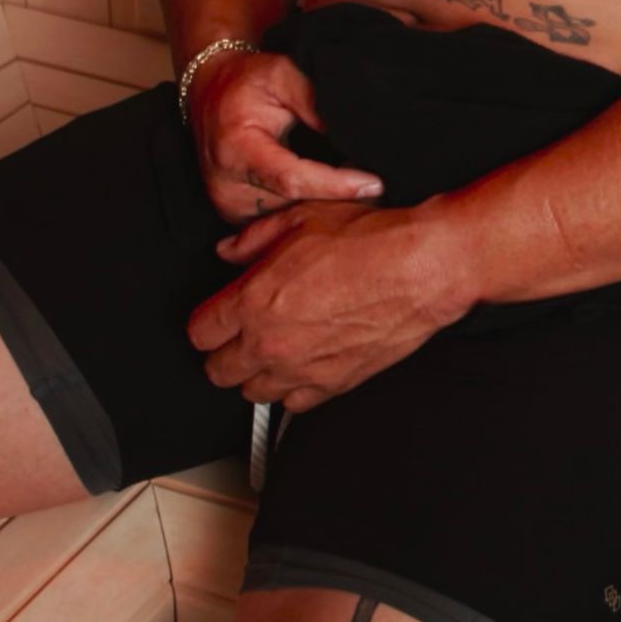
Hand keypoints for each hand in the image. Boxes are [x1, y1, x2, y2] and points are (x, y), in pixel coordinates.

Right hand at [187, 49, 382, 224]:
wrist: (210, 92)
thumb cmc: (248, 81)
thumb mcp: (281, 73)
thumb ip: (313, 98)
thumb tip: (349, 128)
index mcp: (236, 150)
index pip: (292, 179)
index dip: (335, 185)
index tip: (373, 183)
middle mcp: (226, 185)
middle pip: (294, 203)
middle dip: (337, 195)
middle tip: (375, 180)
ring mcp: (229, 205)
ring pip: (290, 215)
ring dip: (322, 203)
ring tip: (353, 180)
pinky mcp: (235, 214)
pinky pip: (279, 218)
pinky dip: (305, 205)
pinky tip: (328, 188)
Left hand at [187, 199, 474, 410]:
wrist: (420, 268)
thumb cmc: (370, 240)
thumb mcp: (302, 217)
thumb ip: (254, 237)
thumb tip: (230, 250)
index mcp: (254, 301)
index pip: (200, 332)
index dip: (207, 320)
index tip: (217, 313)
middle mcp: (271, 343)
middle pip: (217, 371)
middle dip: (224, 350)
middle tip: (241, 331)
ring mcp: (301, 370)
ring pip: (252, 393)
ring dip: (257, 372)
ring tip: (274, 346)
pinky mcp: (333, 385)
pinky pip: (293, 404)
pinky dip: (293, 388)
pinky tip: (304, 361)